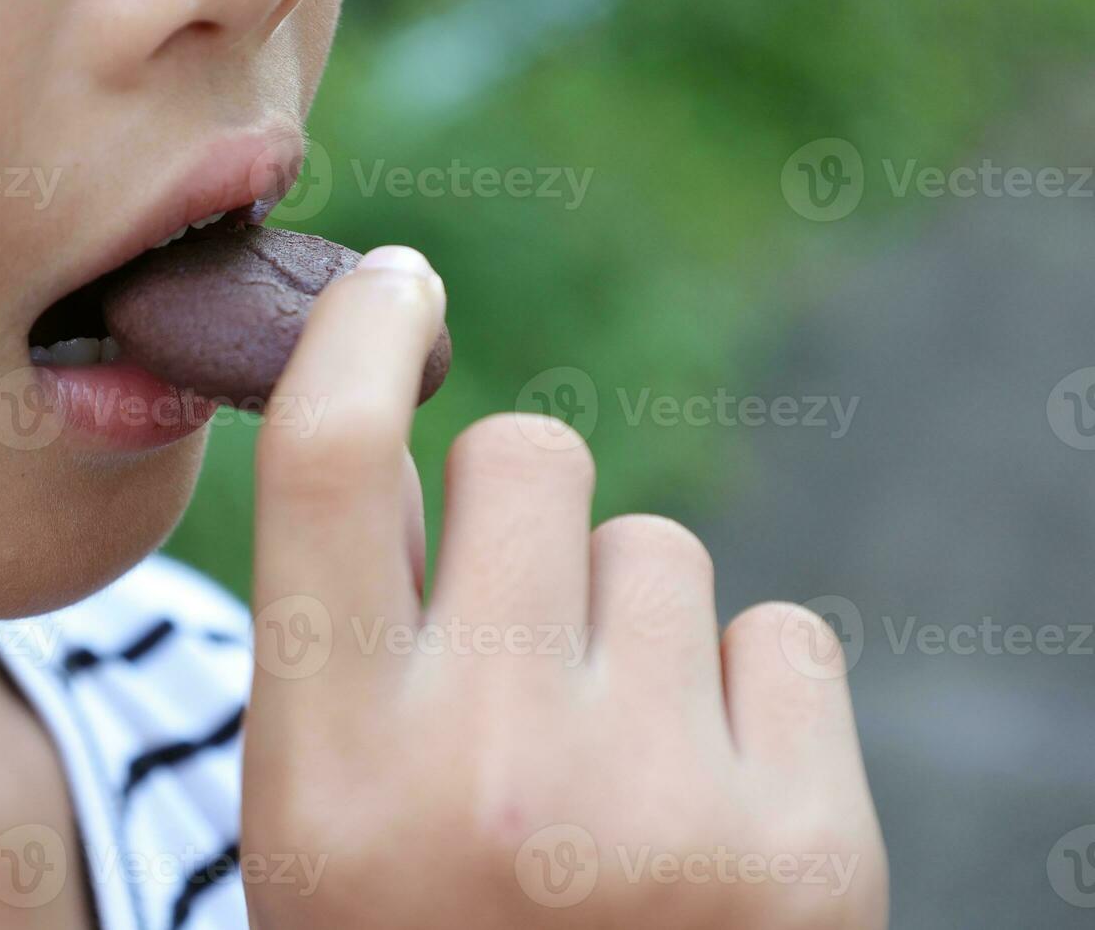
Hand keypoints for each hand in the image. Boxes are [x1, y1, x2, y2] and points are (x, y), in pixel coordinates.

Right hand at [242, 246, 887, 929]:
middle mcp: (490, 782)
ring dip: (630, 625)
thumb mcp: (324, 819)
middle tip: (517, 631)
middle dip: (524, 512)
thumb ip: (345, 637)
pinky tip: (707, 802)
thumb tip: (404, 435)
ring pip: (659, 550)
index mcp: (328, 778)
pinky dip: (744, 694)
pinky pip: (783, 634)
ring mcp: (661, 812)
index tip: (397, 288)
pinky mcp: (808, 845)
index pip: (332, 464)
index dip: (360, 333)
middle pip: (534, 457)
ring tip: (608, 766)